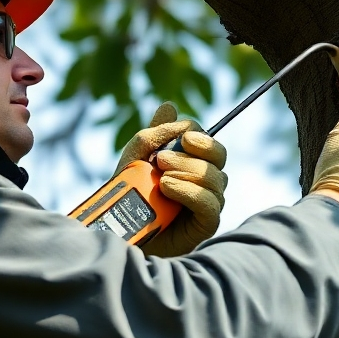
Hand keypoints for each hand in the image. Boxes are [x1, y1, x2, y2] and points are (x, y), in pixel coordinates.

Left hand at [117, 103, 227, 257]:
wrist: (120, 231)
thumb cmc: (129, 195)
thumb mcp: (136, 158)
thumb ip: (154, 134)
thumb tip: (170, 106)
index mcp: (194, 162)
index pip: (210, 141)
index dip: (199, 136)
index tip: (181, 137)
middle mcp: (207, 181)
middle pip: (219, 156)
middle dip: (195, 152)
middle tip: (162, 158)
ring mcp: (209, 203)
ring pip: (215, 179)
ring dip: (187, 172)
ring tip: (160, 178)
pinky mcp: (206, 224)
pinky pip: (209, 203)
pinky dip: (189, 191)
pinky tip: (167, 188)